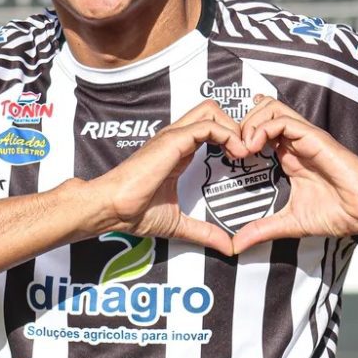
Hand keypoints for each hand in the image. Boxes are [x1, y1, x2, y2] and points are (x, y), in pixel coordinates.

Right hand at [95, 100, 247, 256]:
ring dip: (234, 127)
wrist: (111, 208)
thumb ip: (204, 231)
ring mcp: (174, 136)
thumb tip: (227, 246)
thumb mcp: (178, 223)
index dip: (231, 136)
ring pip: (211, 111)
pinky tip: (235, 154)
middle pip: (212, 110)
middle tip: (246, 150)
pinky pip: (207, 125)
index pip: (210, 127)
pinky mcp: (173, 140)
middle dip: (236, 125)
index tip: (243, 158)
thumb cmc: (133, 212)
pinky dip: (227, 135)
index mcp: (178, 151)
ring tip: (243, 152)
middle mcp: (177, 138)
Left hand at [232, 95, 357, 252]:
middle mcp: (295, 142)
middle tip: (232, 149)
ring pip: (270, 108)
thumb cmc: (339, 213)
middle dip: (240, 124)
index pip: (259, 128)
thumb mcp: (290, 222)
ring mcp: (304, 138)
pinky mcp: (314, 138)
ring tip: (242, 148)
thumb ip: (263, 229)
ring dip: (249, 123)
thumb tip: (237, 245)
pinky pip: (284, 120)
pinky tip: (254, 147)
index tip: (226, 154)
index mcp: (289, 155)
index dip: (240, 134)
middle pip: (261, 111)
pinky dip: (263, 128)